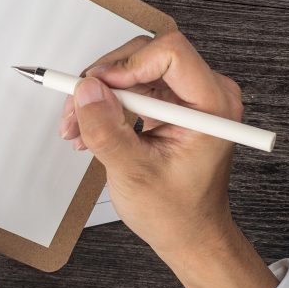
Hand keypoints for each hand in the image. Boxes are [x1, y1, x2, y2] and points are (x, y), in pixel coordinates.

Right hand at [58, 32, 276, 287]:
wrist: (189, 234)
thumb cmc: (178, 213)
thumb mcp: (134, 173)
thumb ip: (107, 130)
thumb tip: (86, 91)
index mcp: (212, 104)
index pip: (171, 52)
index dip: (129, 65)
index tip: (99, 89)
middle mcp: (205, 92)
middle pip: (146, 55)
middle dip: (104, 81)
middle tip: (76, 111)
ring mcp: (188, 97)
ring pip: (133, 69)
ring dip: (99, 95)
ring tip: (78, 129)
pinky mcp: (172, 104)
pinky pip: (133, 86)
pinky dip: (107, 104)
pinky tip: (90, 131)